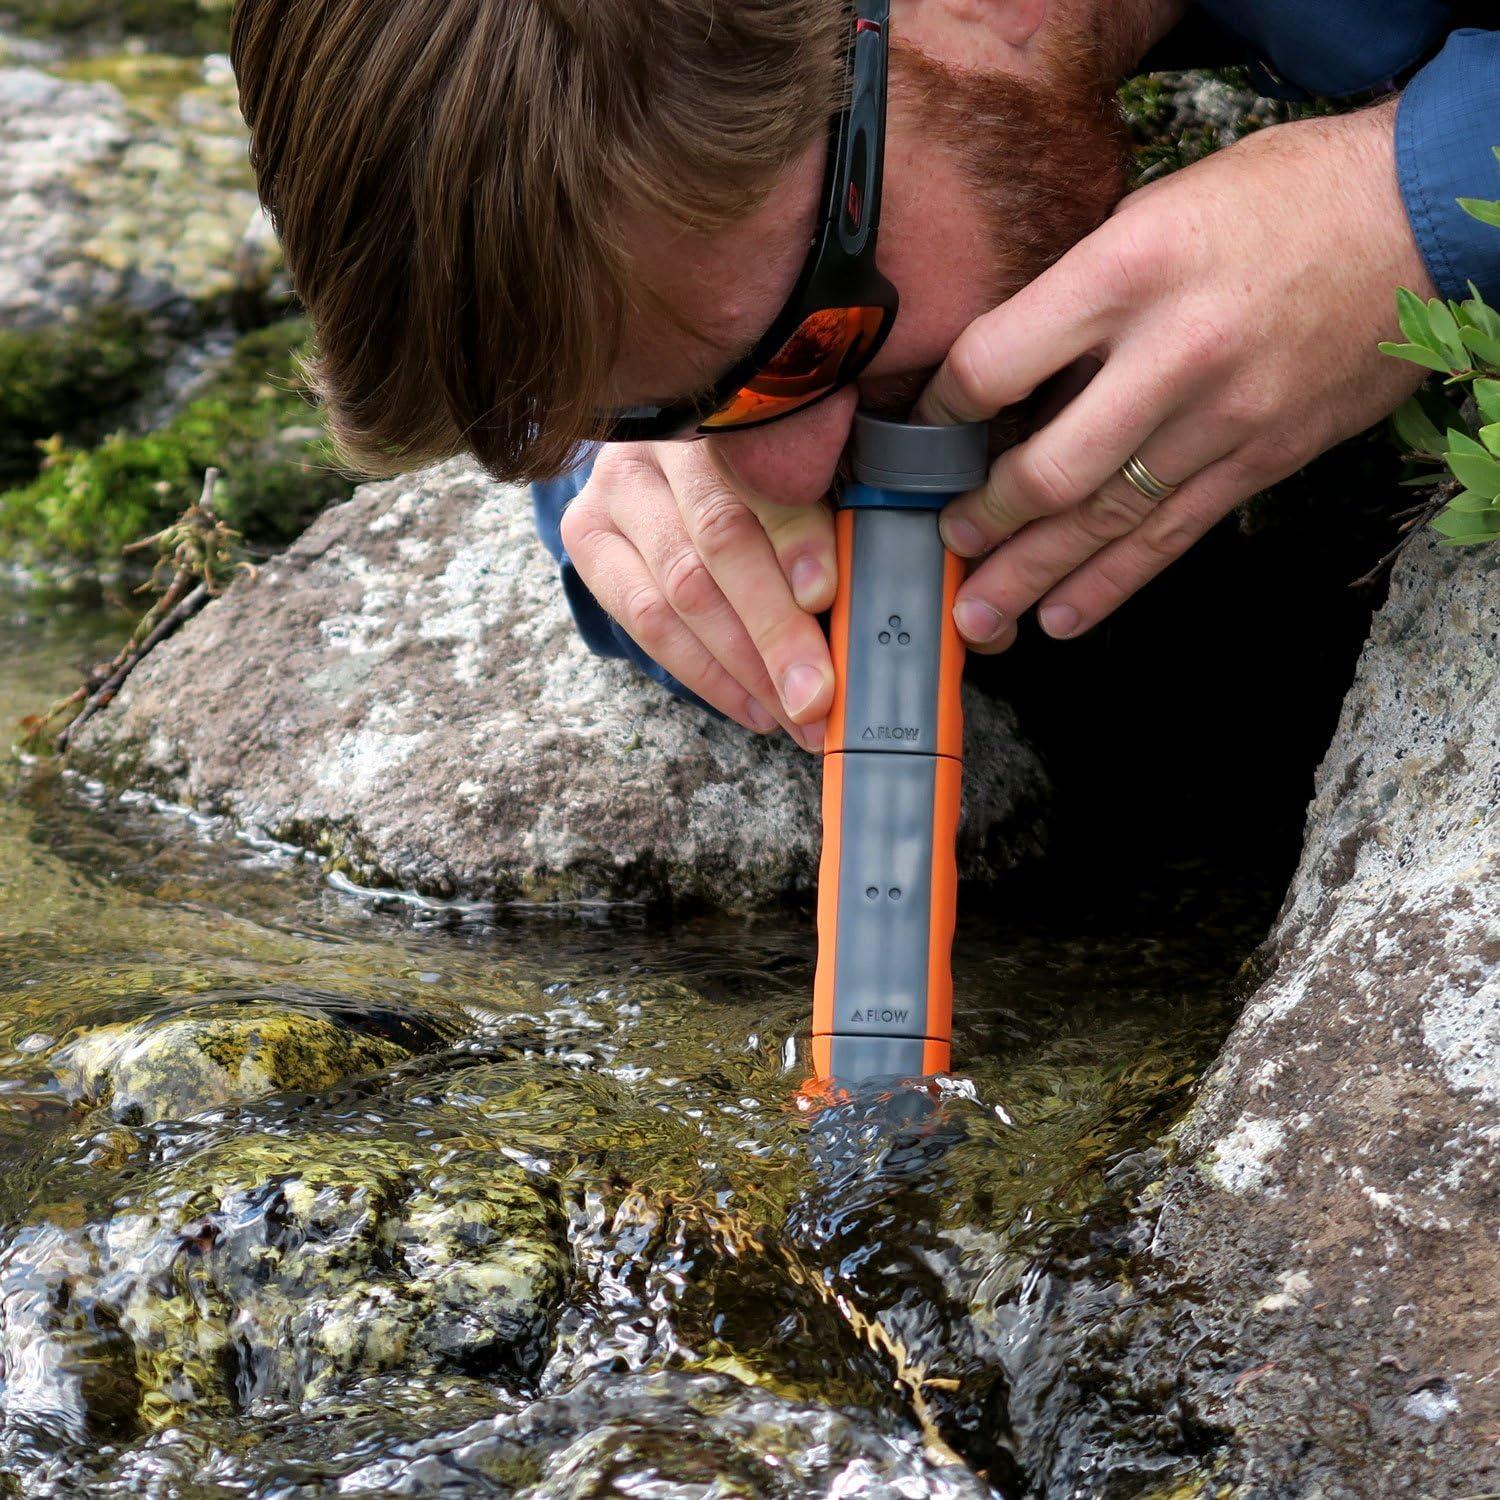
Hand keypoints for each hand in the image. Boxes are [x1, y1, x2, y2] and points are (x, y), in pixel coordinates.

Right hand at [560, 439, 836, 748]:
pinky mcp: (586, 532)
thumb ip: (834, 507)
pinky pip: (644, 620)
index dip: (797, 535)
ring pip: (680, 589)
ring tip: (795, 715)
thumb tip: (852, 598)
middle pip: (718, 540)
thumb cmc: (770, 466)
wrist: (677, 456)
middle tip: (818, 693)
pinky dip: (707, 674)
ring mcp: (614, 484)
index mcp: (730, 399)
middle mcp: (662, 436)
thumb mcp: (814, 465)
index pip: (763, 472)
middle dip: (775, 630)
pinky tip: (754, 706)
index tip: (825, 596)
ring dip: (744, 668)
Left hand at [917, 99, 1432, 651]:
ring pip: (1106, 520)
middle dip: (984, 518)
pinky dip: (1114, 583)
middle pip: (1048, 469)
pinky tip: (1064, 617)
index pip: (995, 363)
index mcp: (1126, 272)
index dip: (942, 410)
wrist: (1415, 217)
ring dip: (1033, 575)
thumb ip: (1079, 294)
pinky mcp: (1263, 459)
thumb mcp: (1154, 209)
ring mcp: (1222, 416)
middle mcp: (1171, 353)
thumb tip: (1005, 374)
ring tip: (982, 616)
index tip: (922, 434)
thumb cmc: (1276, 200)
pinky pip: (1173, 535)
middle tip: (947, 543)